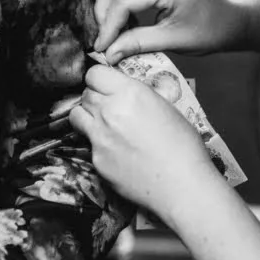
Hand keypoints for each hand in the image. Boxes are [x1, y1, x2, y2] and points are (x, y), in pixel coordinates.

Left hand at [69, 65, 221, 219]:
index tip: (106, 85)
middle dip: (95, 98)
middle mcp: (109, 112)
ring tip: (104, 125)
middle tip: (109, 107)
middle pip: (86, 94)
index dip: (100, 79)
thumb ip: (140, 96)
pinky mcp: (96, 160)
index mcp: (130, 93)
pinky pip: (89, 144)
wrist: (181, 185)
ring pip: (76, 116)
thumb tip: (128, 93)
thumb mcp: (167, 108)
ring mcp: (99, 137)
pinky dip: (99, 145)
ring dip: (87, 116)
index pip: (94, 74)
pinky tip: (118, 153)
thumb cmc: (183, 147)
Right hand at [93, 0, 246, 63]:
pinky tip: (125, 19)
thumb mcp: (174, 41)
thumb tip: (107, 52)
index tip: (101, 47)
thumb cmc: (211, 32)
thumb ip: (138, 43)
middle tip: (104, 36)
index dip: (109, 24)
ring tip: (113, 29)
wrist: (235, 19)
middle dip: (103, 8)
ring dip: (110, 2)